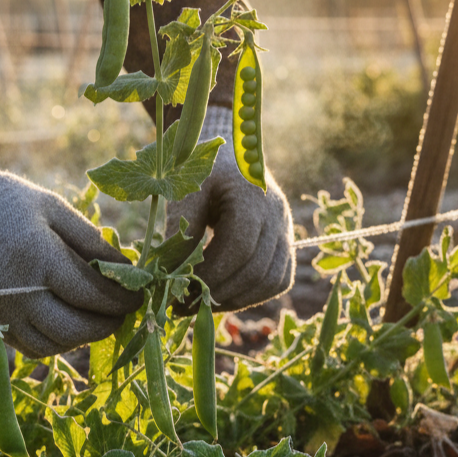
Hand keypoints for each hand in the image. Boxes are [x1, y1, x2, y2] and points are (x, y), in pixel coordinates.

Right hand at [0, 149, 141, 357]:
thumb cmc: (7, 202)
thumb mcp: (53, 208)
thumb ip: (91, 240)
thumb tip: (127, 268)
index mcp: (38, 257)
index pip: (91, 293)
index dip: (122, 299)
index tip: (138, 294)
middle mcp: (17, 292)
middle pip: (74, 329)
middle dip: (107, 324)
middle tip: (123, 311)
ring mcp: (0, 312)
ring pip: (53, 345)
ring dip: (83, 338)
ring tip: (98, 317)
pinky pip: (30, 347)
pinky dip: (56, 342)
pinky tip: (68, 322)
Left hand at [167, 106, 294, 311]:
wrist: (229, 151)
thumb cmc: (202, 167)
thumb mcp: (186, 189)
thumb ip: (182, 227)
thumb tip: (171, 273)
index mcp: (251, 194)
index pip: (239, 246)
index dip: (212, 274)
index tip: (181, 291)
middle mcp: (276, 213)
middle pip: (256, 269)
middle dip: (219, 293)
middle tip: (184, 306)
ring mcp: (286, 228)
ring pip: (271, 280)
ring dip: (236, 299)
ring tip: (201, 304)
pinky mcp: (285, 242)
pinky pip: (278, 279)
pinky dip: (253, 295)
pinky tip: (223, 296)